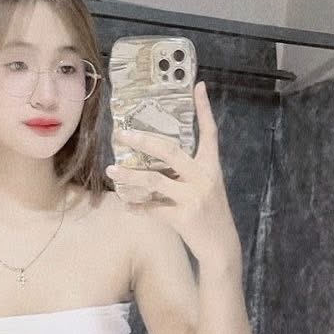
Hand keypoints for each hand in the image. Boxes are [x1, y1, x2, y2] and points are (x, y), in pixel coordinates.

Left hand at [106, 81, 240, 262]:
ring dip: (130, 176)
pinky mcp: (183, 218)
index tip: (197, 86)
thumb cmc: (209, 214)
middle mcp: (204, 178)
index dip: (204, 109)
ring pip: (155, 181)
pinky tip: (126, 202)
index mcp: (211, 167)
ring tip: (111, 171)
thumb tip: (155, 156)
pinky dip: (137, 205)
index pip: (209, 132)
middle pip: (170, 151)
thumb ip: (186, 172)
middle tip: (122, 134)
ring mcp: (193, 198)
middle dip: (143, 141)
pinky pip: (152, 208)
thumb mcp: (205, 187)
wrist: (221, 247)